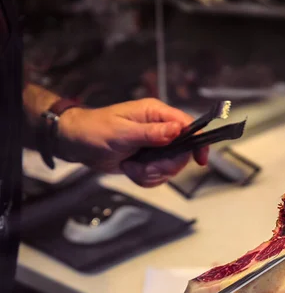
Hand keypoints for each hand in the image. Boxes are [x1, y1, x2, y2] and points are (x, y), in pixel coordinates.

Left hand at [57, 98, 208, 186]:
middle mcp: (160, 129)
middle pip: (182, 153)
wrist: (76, 143)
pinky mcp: (149, 160)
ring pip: (170, 167)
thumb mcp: (122, 132)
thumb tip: (177, 129)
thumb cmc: (94, 130)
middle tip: (144, 167)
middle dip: (164, 166)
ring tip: (131, 167)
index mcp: (156, 114)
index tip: (200, 159)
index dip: (197, 142)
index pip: (188, 125)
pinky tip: (131, 170)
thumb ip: (151, 133)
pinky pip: (159, 176)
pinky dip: (145, 178)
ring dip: (151, 174)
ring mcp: (156, 146)